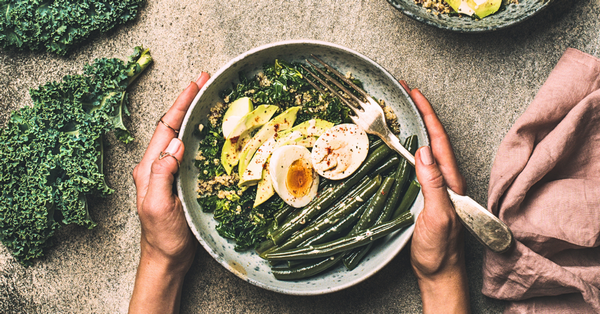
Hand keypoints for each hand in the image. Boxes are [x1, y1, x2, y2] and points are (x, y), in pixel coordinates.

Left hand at [129, 73, 209, 313]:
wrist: (166, 261)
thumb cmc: (163, 238)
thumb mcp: (159, 206)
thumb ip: (161, 174)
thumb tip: (175, 143)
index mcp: (149, 168)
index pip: (165, 128)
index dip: (180, 104)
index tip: (196, 84)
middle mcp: (155, 166)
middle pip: (171, 126)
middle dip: (187, 101)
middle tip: (205, 82)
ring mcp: (167, 174)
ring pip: (179, 136)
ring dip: (192, 115)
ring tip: (208, 98)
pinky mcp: (178, 182)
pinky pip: (188, 152)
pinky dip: (198, 135)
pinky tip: (209, 132)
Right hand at [400, 81, 469, 313]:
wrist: (439, 273)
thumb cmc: (440, 250)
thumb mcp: (438, 217)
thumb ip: (433, 185)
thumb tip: (423, 152)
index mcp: (451, 181)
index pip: (439, 140)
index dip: (428, 114)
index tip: (414, 92)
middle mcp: (446, 179)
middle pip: (434, 138)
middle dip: (421, 112)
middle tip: (404, 93)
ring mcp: (436, 187)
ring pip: (426, 149)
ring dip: (415, 126)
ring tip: (401, 109)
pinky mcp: (426, 194)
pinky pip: (417, 164)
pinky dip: (409, 146)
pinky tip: (400, 144)